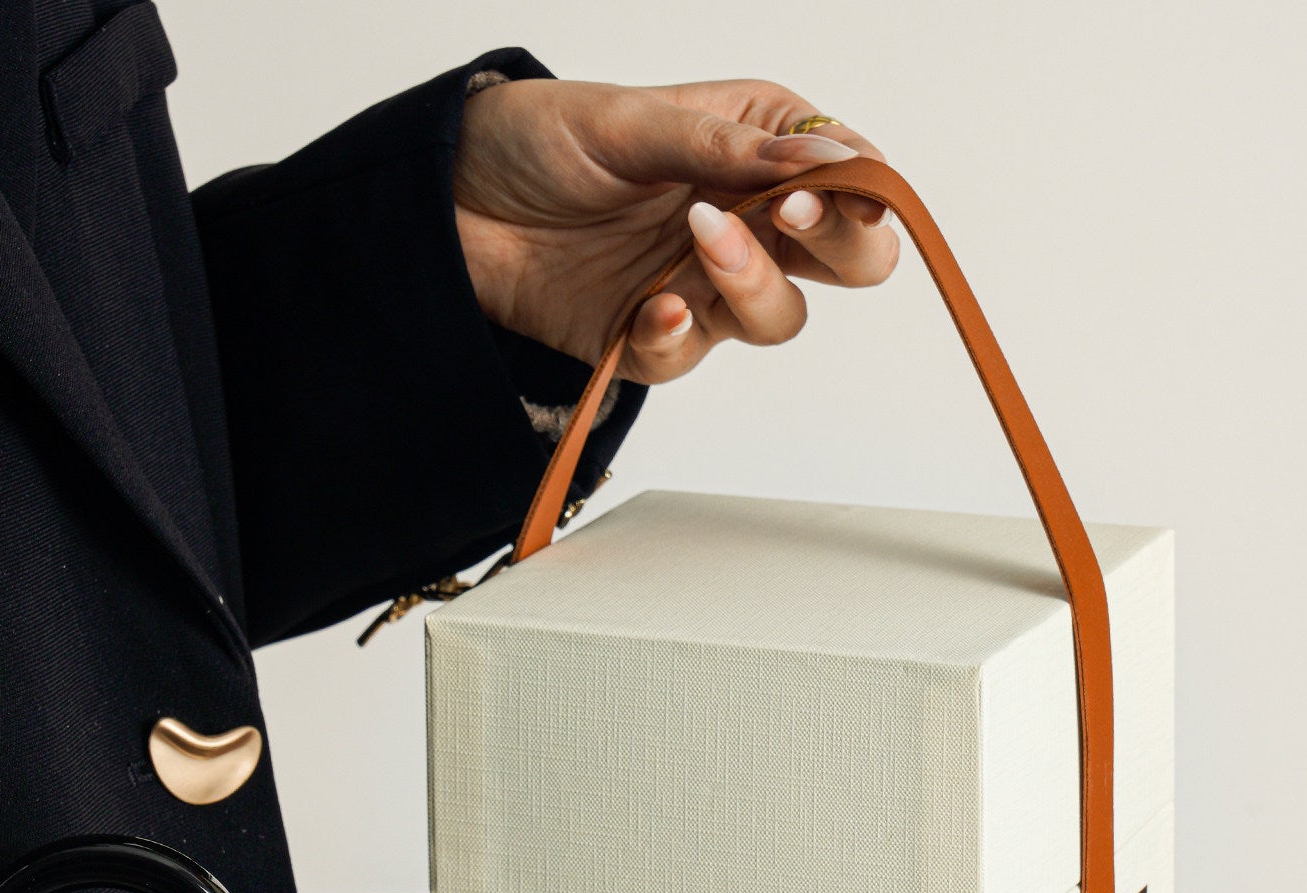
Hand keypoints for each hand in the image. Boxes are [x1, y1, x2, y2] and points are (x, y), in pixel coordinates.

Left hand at [453, 76, 900, 384]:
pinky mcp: (654, 337)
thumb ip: (726, 150)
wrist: (450, 203)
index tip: (816, 192)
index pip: (851, 177)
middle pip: (846, 259)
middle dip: (837, 245)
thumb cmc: (539, 140)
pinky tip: (655, 307)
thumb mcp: (633, 123)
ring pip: (779, 316)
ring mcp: (704, 285)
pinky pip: (689, 356)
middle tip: (786, 220)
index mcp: (757, 147)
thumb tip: (821, 157)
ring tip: (697, 241)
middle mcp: (746, 220)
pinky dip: (676, 336)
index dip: (856, 192)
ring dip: (752, 285)